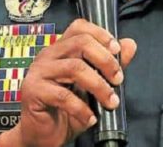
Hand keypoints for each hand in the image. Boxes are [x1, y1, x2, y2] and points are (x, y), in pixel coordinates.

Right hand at [0, 19, 136, 146]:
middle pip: (80, 43)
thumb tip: (129, 44)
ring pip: (75, 68)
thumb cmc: (66, 109)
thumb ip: (109, 65)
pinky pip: (62, 95)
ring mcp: (39, 71)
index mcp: (61, 49)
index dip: (100, 34)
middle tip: (118, 79)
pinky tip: (90, 118)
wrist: (42, 134)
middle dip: (105, 60)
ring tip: (110, 102)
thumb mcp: (93, 86)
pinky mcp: (32, 91)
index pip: (79, 27)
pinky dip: (82, 108)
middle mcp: (48, 55)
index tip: (117, 50)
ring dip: (99, 86)